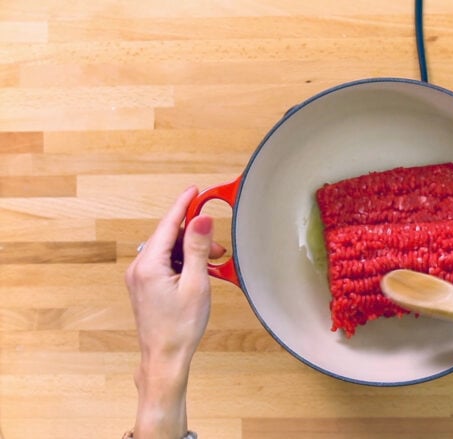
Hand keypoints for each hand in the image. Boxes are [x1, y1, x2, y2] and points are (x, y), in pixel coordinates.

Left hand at [125, 186, 224, 438]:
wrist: (164, 358)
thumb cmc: (180, 327)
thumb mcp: (196, 284)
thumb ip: (198, 248)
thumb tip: (201, 219)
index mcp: (148, 265)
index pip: (167, 224)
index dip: (183, 205)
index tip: (195, 190)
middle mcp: (138, 268)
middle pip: (168, 236)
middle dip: (194, 234)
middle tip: (219, 244)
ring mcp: (139, 277)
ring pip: (168, 250)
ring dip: (191, 251)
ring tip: (213, 262)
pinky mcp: (144, 286)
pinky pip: (165, 263)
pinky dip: (183, 262)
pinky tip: (199, 271)